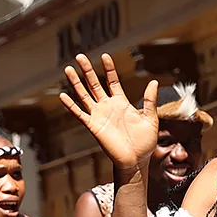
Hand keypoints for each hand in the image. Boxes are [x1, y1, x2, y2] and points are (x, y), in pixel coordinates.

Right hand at [59, 53, 158, 183]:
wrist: (136, 161)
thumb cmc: (145, 142)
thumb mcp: (150, 118)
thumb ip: (150, 100)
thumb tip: (154, 82)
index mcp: (122, 103)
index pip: (112, 81)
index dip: (109, 69)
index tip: (105, 55)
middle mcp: (108, 107)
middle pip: (95, 84)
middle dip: (88, 70)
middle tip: (80, 56)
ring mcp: (99, 115)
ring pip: (84, 95)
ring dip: (76, 83)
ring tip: (68, 69)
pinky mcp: (93, 126)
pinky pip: (79, 114)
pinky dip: (71, 105)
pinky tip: (62, 95)